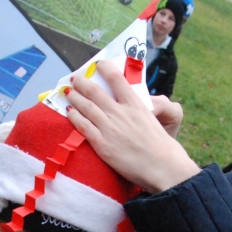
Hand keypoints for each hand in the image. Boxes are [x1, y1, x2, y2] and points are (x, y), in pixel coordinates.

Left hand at [66, 60, 199, 192]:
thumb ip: (138, 110)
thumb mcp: (152, 119)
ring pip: (86, 107)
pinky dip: (74, 117)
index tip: (99, 64)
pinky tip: (69, 112)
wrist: (162, 166)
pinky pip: (83, 126)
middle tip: (76, 79)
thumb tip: (127, 105)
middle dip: (82, 83)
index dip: (105, 68)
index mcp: (135, 104)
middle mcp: (120, 113)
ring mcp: (110, 128)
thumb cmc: (162, 146)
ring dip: (75, 97)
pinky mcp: (102, 145)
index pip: (117, 78)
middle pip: (95, 92)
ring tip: (69, 93)